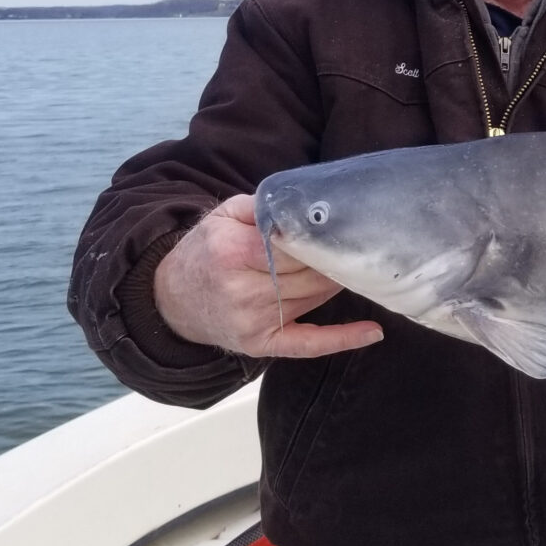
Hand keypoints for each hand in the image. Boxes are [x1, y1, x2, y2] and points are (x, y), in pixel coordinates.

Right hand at [153, 194, 382, 358]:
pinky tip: (372, 332)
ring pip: (314, 298)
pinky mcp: (262, 344)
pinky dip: (343, 339)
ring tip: (356, 265)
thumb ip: (263, 204)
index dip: (321, 237)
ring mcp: (253, 321)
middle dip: (335, 258)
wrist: (172, 300)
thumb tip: (306, 201)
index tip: (345, 227)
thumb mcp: (224, 215)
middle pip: (309, 272)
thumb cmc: (206, 251)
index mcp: (234, 252)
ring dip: (337, 282)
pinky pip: (309, 344)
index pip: (294, 244)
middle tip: (359, 245)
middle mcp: (244, 289)